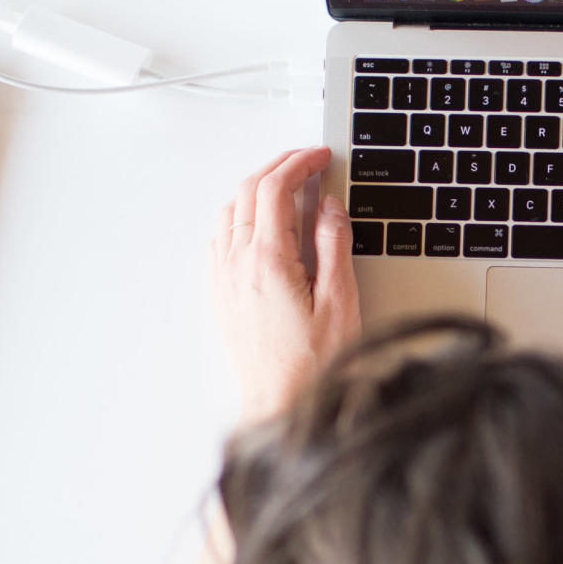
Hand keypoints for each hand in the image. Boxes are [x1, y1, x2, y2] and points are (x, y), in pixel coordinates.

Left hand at [212, 149, 358, 421]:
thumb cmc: (313, 366)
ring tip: (286, 186)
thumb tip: (328, 208)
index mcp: (269, 260)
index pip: (275, 190)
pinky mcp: (222, 294)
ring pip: (231, 211)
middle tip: (306, 162)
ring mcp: (226, 279)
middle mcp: (239, 264)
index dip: (298, 164)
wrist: (282, 406)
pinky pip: (222, 238)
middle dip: (278, 168)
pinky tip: (258, 224)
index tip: (319, 157)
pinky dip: (240, 216)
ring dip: (257, 189)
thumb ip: (334, 246)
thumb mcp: (340, 301)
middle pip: (249, 192)